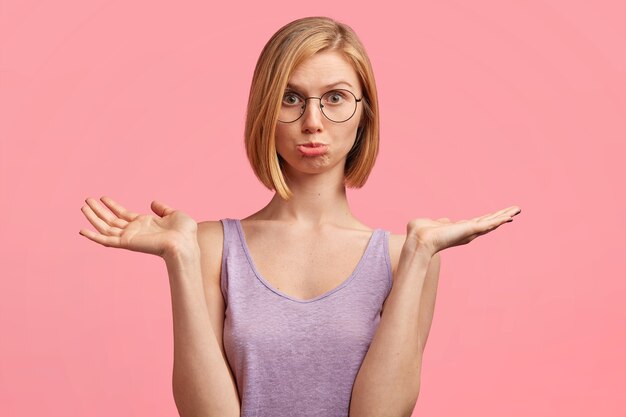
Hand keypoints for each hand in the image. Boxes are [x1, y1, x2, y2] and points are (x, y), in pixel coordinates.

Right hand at [79, 196, 198, 258]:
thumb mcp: (174, 214)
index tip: (103, 198)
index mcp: (145, 223)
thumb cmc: (184, 232)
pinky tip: (82, 230)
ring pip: (105, 227)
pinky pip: (105, 240)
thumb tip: (153, 202)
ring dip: (93, 217)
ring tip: (83, 206)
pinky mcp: (126, 243)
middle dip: (99, 210)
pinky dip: (93, 236)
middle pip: (111, 220)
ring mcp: (130, 237)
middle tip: (87, 200)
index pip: (123, 214)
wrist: (185, 243)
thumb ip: (162, 208)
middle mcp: (135, 231)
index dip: (113, 206)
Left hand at [404, 205, 521, 255]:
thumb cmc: (419, 233)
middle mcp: (466, 232)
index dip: (487, 219)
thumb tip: (443, 220)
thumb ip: (440, 221)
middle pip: (488, 222)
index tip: (497, 215)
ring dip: (505, 215)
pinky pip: (490, 223)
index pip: (477, 223)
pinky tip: (511, 215)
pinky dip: (501, 219)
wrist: (419, 240)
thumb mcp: (432, 223)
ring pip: (492, 222)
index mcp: (458, 229)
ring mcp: (470, 231)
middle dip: (501, 216)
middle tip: (514, 210)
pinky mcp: (471, 230)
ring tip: (517, 209)